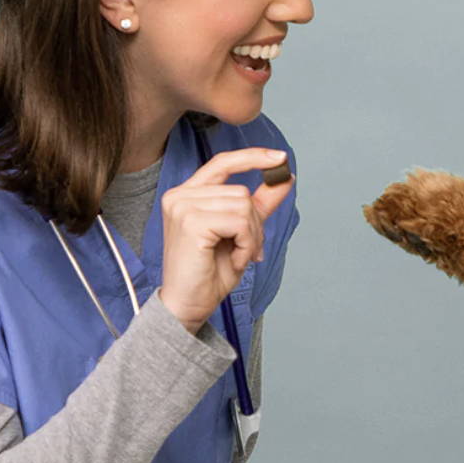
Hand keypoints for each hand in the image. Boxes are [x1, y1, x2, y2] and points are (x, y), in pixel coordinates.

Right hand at [159, 147, 294, 333]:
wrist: (189, 305)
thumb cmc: (210, 272)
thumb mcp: (241, 233)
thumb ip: (259, 204)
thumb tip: (284, 177)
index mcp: (187, 194)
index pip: (222, 163)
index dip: (252, 157)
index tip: (280, 158)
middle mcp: (179, 196)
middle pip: (241, 191)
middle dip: (254, 224)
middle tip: (247, 250)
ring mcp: (182, 207)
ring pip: (243, 206)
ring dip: (251, 236)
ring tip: (238, 256)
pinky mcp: (191, 223)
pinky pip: (240, 222)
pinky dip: (247, 244)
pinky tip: (234, 260)